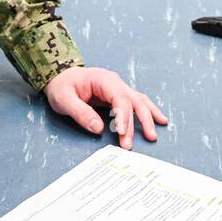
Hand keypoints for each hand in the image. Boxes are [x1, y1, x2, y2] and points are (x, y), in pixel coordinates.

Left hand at [44, 66, 167, 149]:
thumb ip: (80, 112)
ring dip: (148, 118)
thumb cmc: (62, 86)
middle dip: (137, 123)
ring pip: (139, 102)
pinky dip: (149, 112)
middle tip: (134, 143)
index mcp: (103, 79)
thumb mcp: (63, 98)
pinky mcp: (119, 96)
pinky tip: (160, 120)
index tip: (122, 132)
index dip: (123, 116)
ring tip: (153, 135)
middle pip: (132, 101)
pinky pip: (137, 103)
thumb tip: (98, 128)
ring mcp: (119, 89)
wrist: (61, 77)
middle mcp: (115, 83)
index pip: (119, 98)